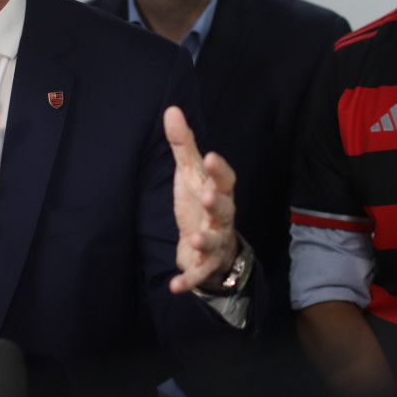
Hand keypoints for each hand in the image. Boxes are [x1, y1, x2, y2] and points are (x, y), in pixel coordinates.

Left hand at [164, 106, 237, 293]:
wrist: (210, 247)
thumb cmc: (200, 204)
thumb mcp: (190, 174)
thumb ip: (183, 145)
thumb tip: (171, 109)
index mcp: (218, 191)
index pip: (224, 178)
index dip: (219, 169)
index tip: (209, 156)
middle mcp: (221, 216)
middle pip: (224, 209)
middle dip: (217, 203)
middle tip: (207, 196)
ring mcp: (215, 241)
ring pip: (214, 240)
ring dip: (204, 240)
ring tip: (192, 238)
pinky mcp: (204, 264)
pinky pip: (198, 273)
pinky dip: (188, 280)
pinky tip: (175, 286)